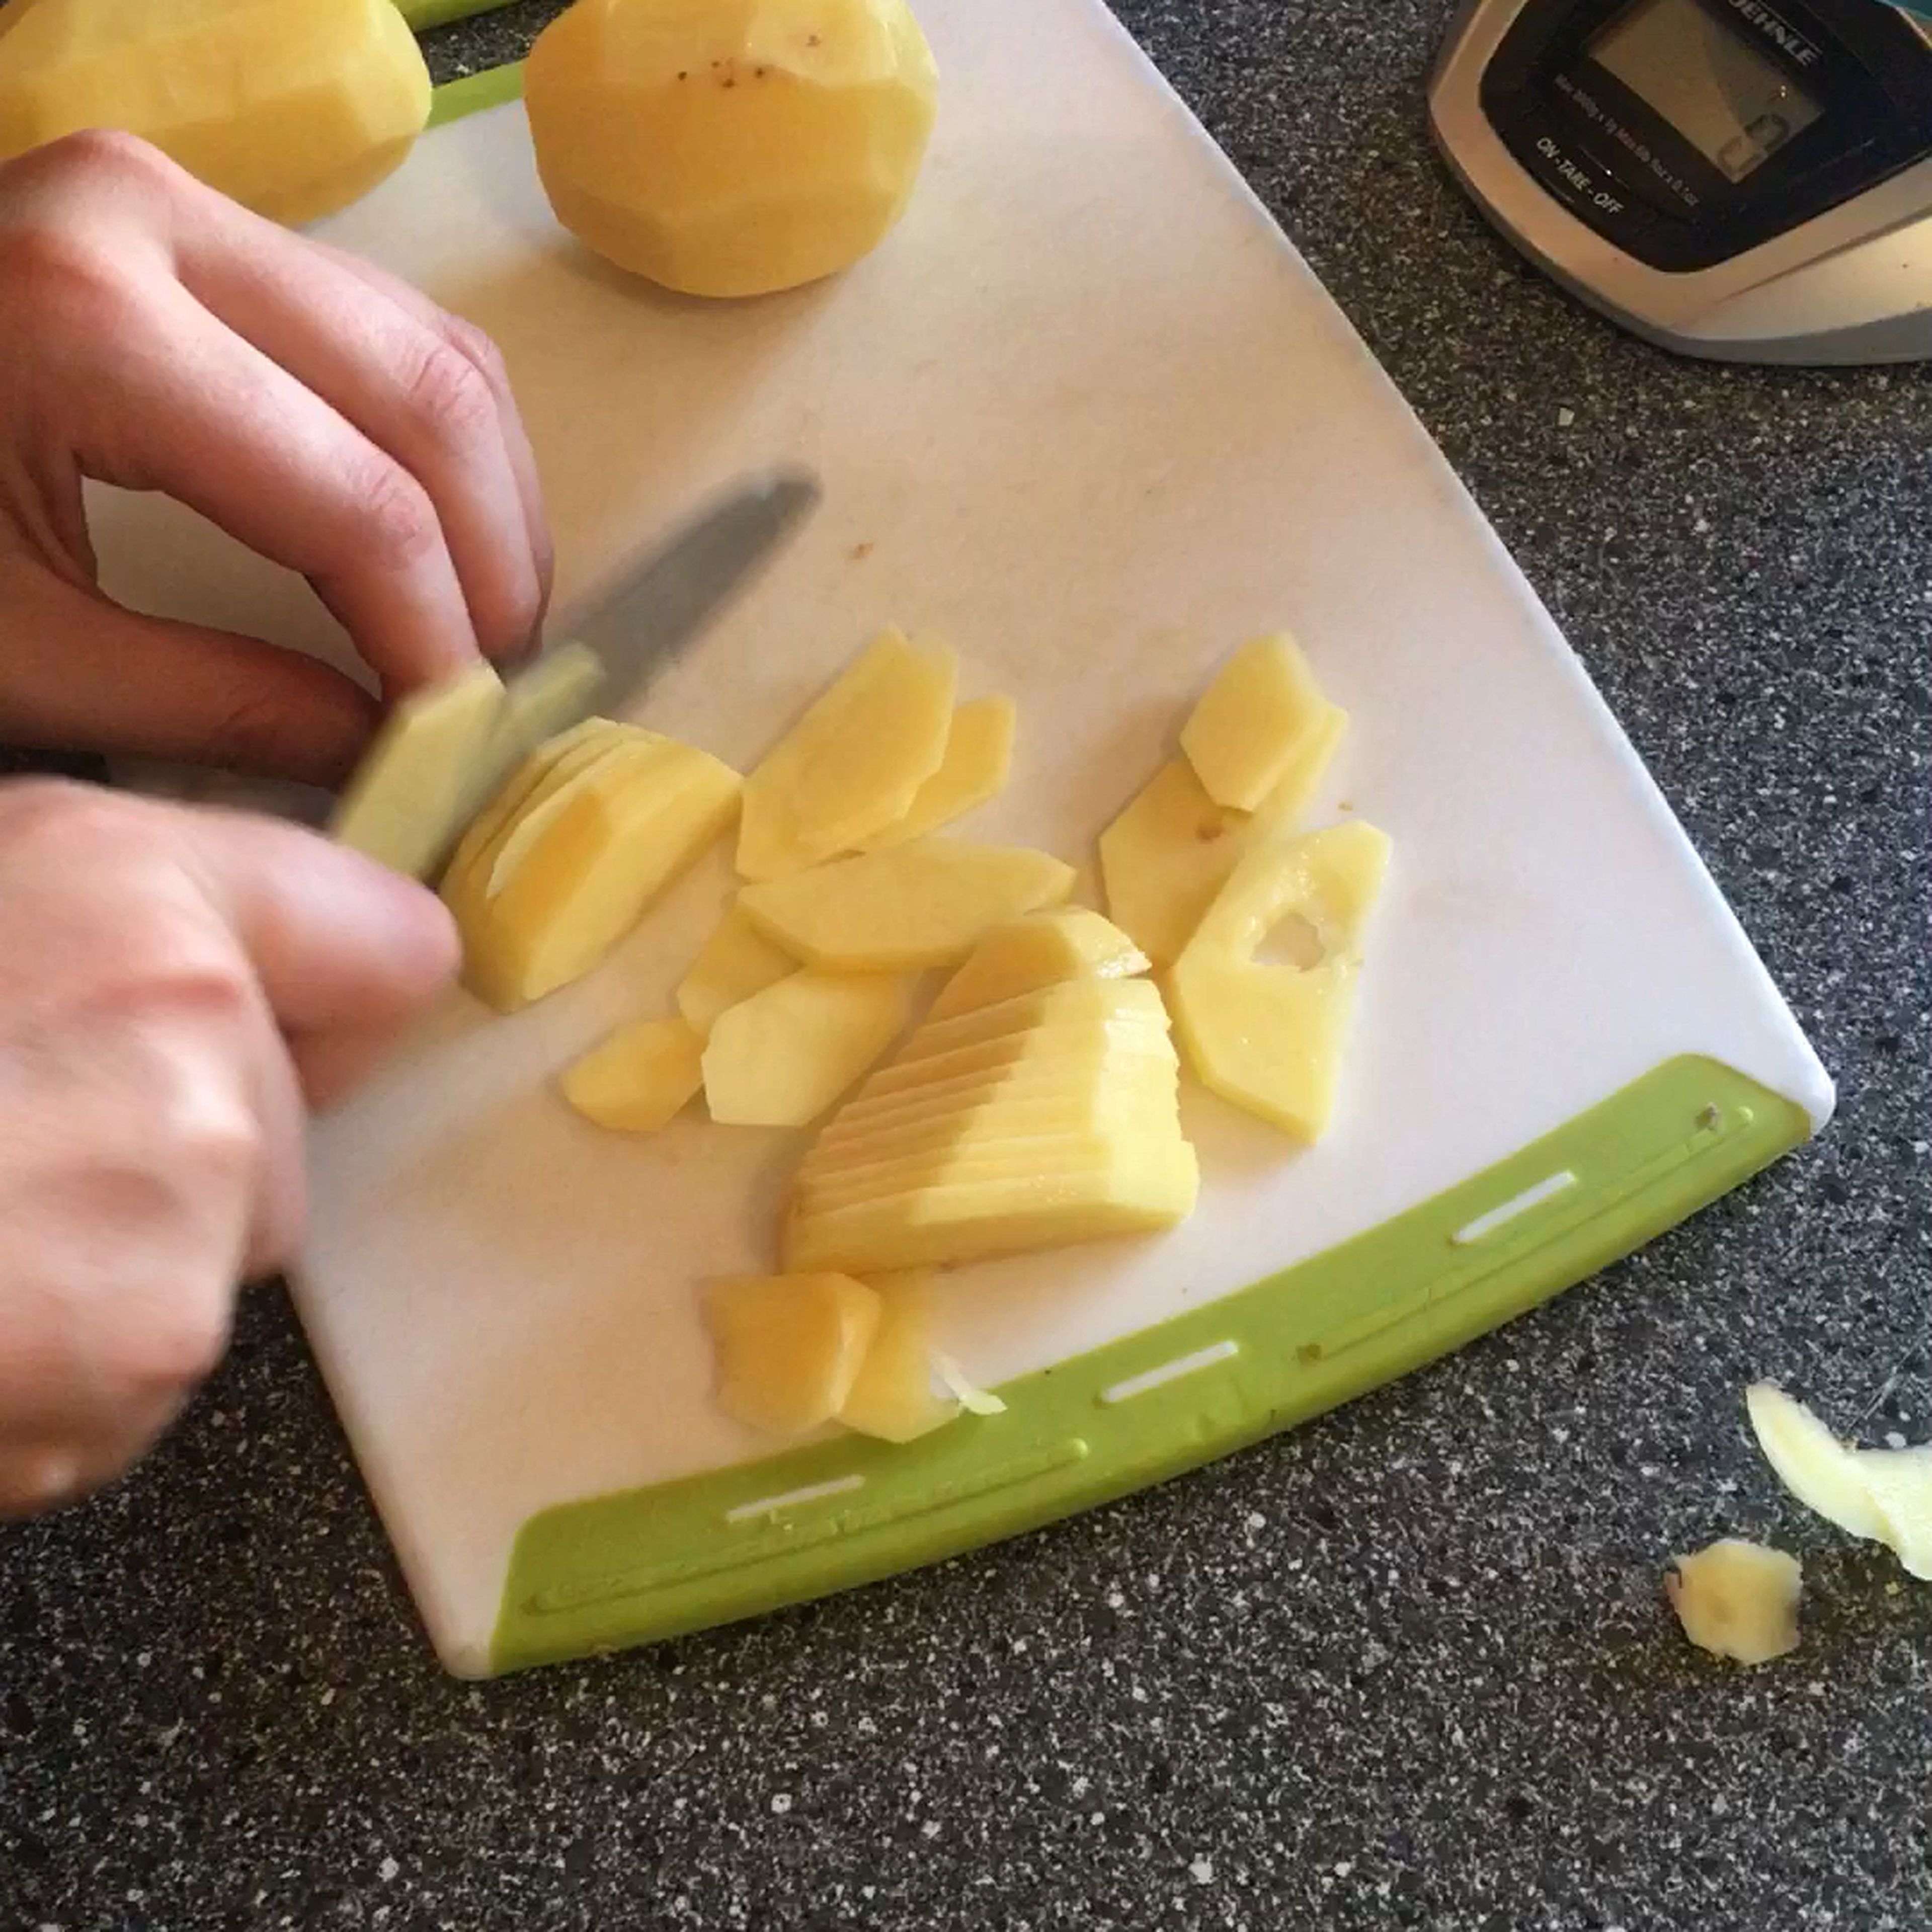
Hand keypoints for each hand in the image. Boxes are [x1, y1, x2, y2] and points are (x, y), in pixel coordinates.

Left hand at [0, 130, 552, 785]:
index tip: (456, 742)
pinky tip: (445, 533)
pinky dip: (444, 439)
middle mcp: (161, 221)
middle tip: (488, 688)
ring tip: (484, 621)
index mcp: (92, 325)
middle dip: (492, 568)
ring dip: (489, 500)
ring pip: (433, 350)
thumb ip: (210, 708)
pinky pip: (387, 322)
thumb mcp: (15, 651)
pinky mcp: (204, 221)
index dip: (433, 642)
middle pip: (427, 401)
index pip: (357, 504)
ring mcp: (188, 205)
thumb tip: (379, 755)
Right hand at [0, 780, 457, 1516]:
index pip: (387, 939)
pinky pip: (151, 1354)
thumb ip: (89, 915)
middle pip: (285, 1112)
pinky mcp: (145, 1355)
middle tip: (14, 1140)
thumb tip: (195, 956)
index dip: (338, 978)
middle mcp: (192, 1043)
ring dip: (120, 1249)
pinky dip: (72, 1356)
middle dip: (186, 1132)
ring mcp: (180, 1211)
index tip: (306, 1000)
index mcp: (132, 898)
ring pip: (218, 1239)